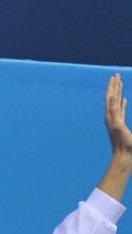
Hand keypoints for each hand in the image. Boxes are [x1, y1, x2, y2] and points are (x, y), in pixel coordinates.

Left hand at [98, 73, 131, 200]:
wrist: (124, 157)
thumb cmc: (123, 144)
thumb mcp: (119, 126)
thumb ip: (115, 112)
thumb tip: (112, 97)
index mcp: (110, 116)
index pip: (110, 97)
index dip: (112, 86)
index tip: (114, 76)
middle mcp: (111, 117)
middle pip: (111, 98)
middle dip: (114, 86)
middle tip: (116, 76)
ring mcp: (116, 121)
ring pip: (116, 103)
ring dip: (117, 93)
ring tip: (119, 85)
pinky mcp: (121, 125)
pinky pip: (121, 110)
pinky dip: (122, 104)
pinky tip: (124, 101)